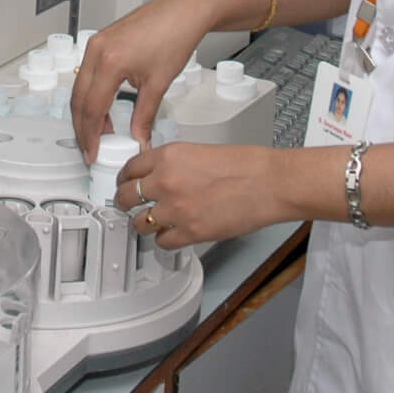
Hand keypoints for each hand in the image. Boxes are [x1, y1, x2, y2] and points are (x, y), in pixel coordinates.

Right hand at [70, 0, 216, 160]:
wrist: (184, 10)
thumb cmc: (175, 36)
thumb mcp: (158, 84)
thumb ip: (144, 116)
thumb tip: (139, 140)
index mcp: (109, 62)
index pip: (92, 108)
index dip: (91, 135)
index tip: (94, 152)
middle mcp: (96, 50)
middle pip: (78, 99)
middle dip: (82, 127)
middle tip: (90, 148)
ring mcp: (96, 43)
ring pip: (80, 86)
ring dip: (85, 111)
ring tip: (99, 132)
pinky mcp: (101, 40)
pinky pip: (87, 73)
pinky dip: (91, 93)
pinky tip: (103, 108)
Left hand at [114, 142, 294, 248]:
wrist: (269, 183)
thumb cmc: (246, 165)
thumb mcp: (200, 151)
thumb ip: (175, 164)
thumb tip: (162, 175)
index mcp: (168, 156)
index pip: (130, 168)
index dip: (124, 178)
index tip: (125, 183)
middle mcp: (165, 182)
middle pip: (126, 196)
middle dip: (125, 202)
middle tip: (127, 205)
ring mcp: (176, 209)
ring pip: (140, 223)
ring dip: (144, 223)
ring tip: (151, 223)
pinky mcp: (190, 232)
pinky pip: (162, 242)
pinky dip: (165, 240)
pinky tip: (172, 234)